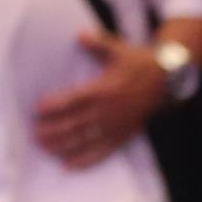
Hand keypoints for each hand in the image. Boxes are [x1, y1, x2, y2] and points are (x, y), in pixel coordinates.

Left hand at [32, 29, 168, 168]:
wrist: (165, 80)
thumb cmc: (138, 63)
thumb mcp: (118, 50)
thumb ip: (98, 44)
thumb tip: (80, 35)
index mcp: (105, 89)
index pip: (76, 99)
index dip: (57, 105)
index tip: (39, 110)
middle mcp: (109, 111)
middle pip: (77, 123)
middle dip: (55, 130)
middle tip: (35, 135)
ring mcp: (115, 126)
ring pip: (86, 139)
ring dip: (64, 146)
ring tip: (46, 149)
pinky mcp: (122, 136)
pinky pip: (102, 152)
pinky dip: (86, 160)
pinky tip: (69, 166)